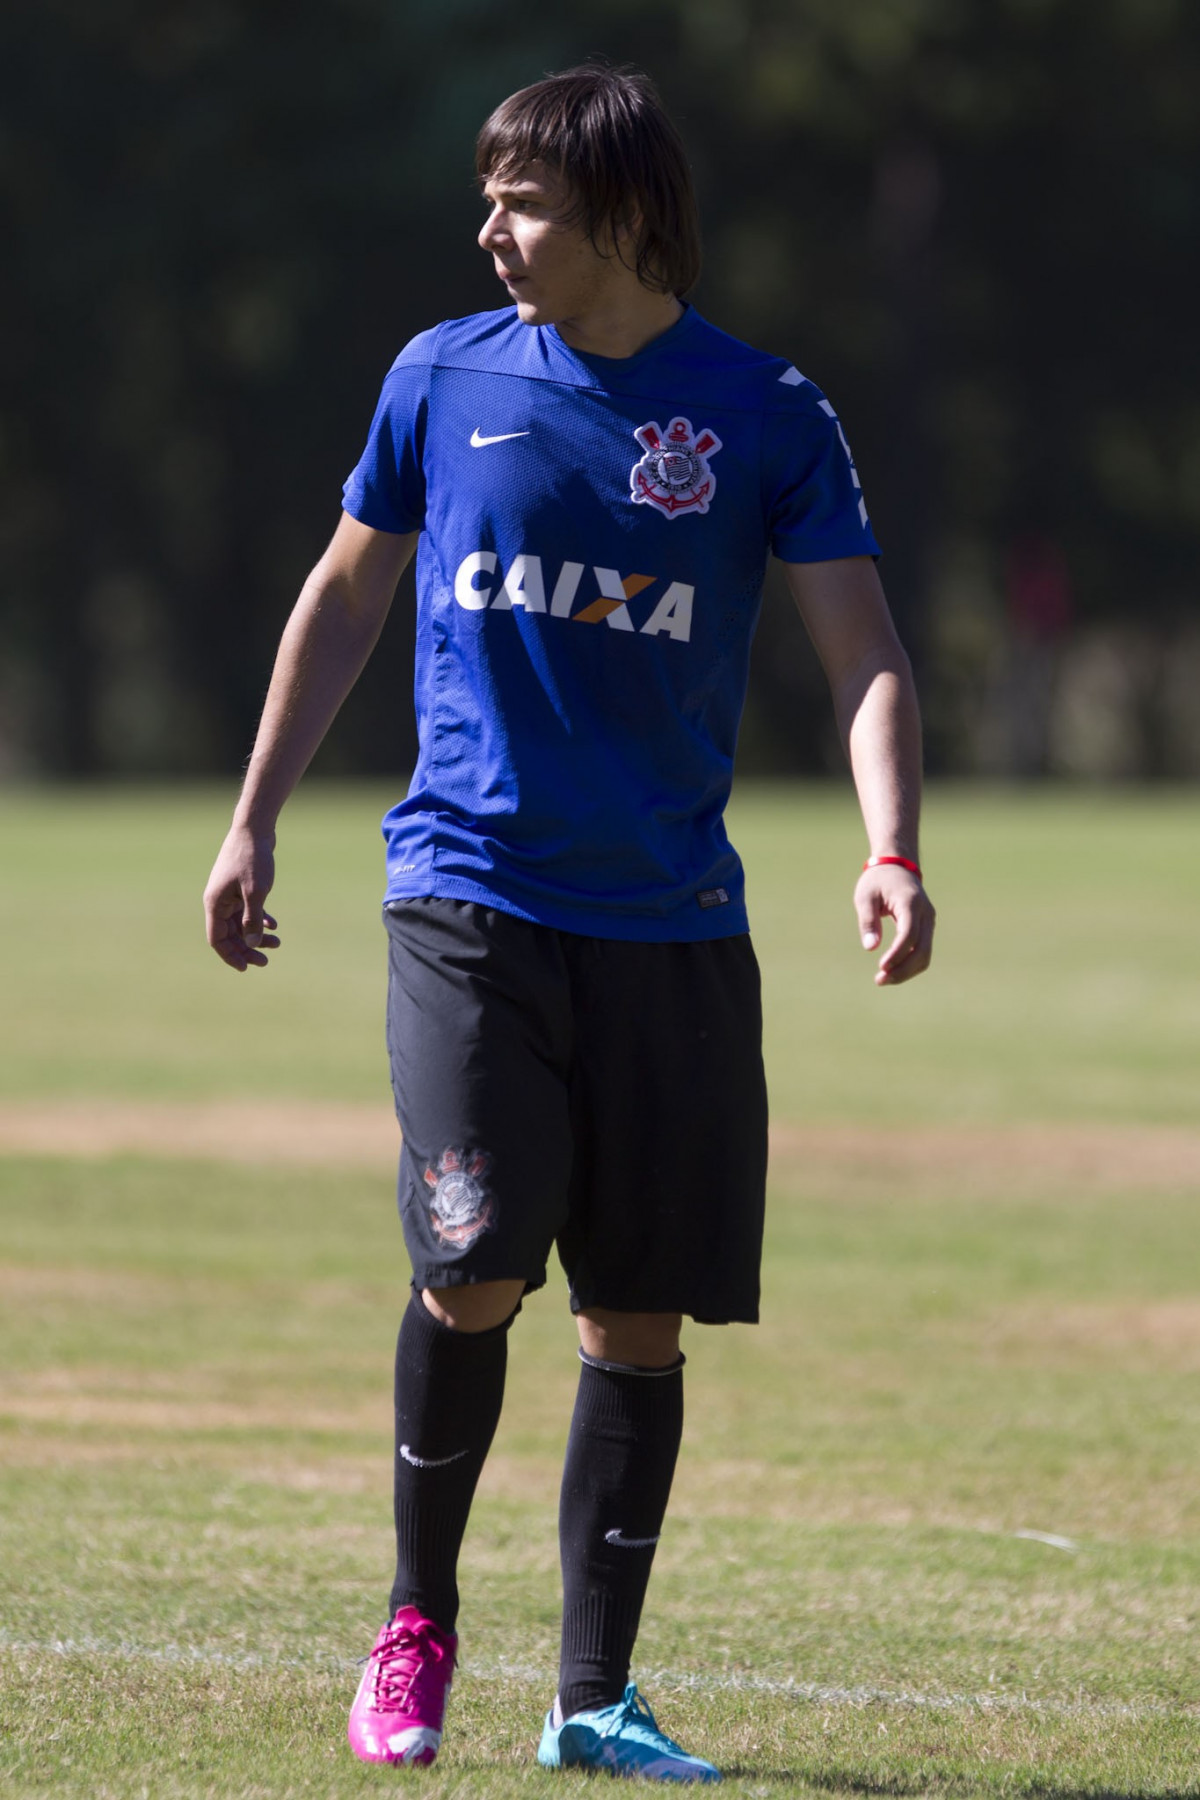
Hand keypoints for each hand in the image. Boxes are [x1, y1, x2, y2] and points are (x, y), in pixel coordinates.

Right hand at [203, 824, 280, 971]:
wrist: (254, 828)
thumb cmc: (253, 858)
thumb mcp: (256, 892)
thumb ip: (253, 919)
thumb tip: (252, 945)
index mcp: (215, 904)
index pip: (217, 939)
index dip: (230, 956)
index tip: (246, 968)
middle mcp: (218, 900)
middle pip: (229, 934)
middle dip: (247, 948)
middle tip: (266, 960)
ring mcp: (228, 893)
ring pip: (240, 922)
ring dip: (256, 934)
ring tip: (277, 942)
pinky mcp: (239, 886)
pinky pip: (247, 909)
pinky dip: (259, 918)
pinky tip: (274, 924)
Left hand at [854, 864, 934, 986]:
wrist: (897, 867)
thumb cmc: (877, 881)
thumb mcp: (865, 896)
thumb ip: (868, 920)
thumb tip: (870, 948)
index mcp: (910, 903)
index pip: (909, 934)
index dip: (897, 954)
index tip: (881, 967)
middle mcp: (926, 913)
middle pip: (922, 950)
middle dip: (902, 969)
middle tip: (880, 980)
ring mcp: (929, 921)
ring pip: (925, 955)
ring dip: (907, 971)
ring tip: (883, 979)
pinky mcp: (927, 928)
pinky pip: (923, 951)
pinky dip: (910, 965)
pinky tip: (892, 971)